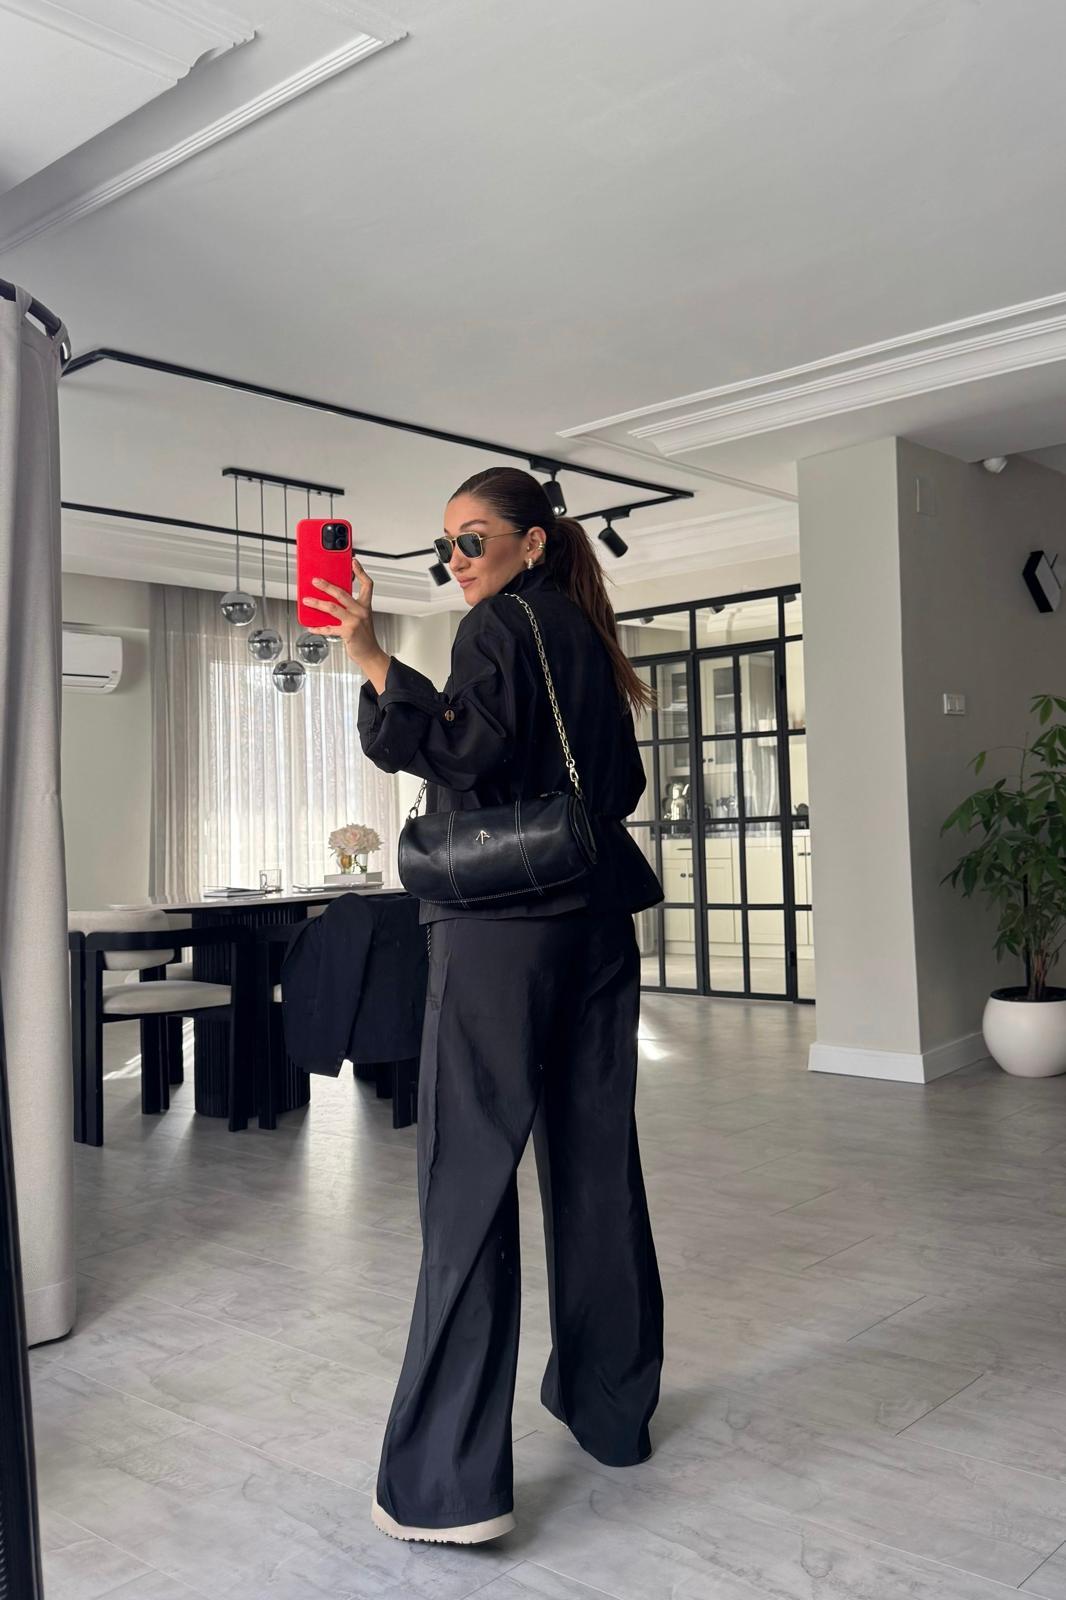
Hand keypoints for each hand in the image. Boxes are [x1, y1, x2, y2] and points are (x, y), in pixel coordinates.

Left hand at [302, 556, 384, 670]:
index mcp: (365, 605)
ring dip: (317, 603)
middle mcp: (361, 611)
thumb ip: (350, 606)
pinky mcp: (348, 633)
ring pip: (332, 608)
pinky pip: (329, 628)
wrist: (370, 654)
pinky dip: (318, 628)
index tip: (353, 562)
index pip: (367, 585)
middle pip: (342, 593)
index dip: (360, 572)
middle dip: (327, 585)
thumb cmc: (364, 636)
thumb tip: (331, 597)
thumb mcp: (362, 617)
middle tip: (315, 580)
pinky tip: (311, 626)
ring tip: (307, 600)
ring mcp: (354, 622)